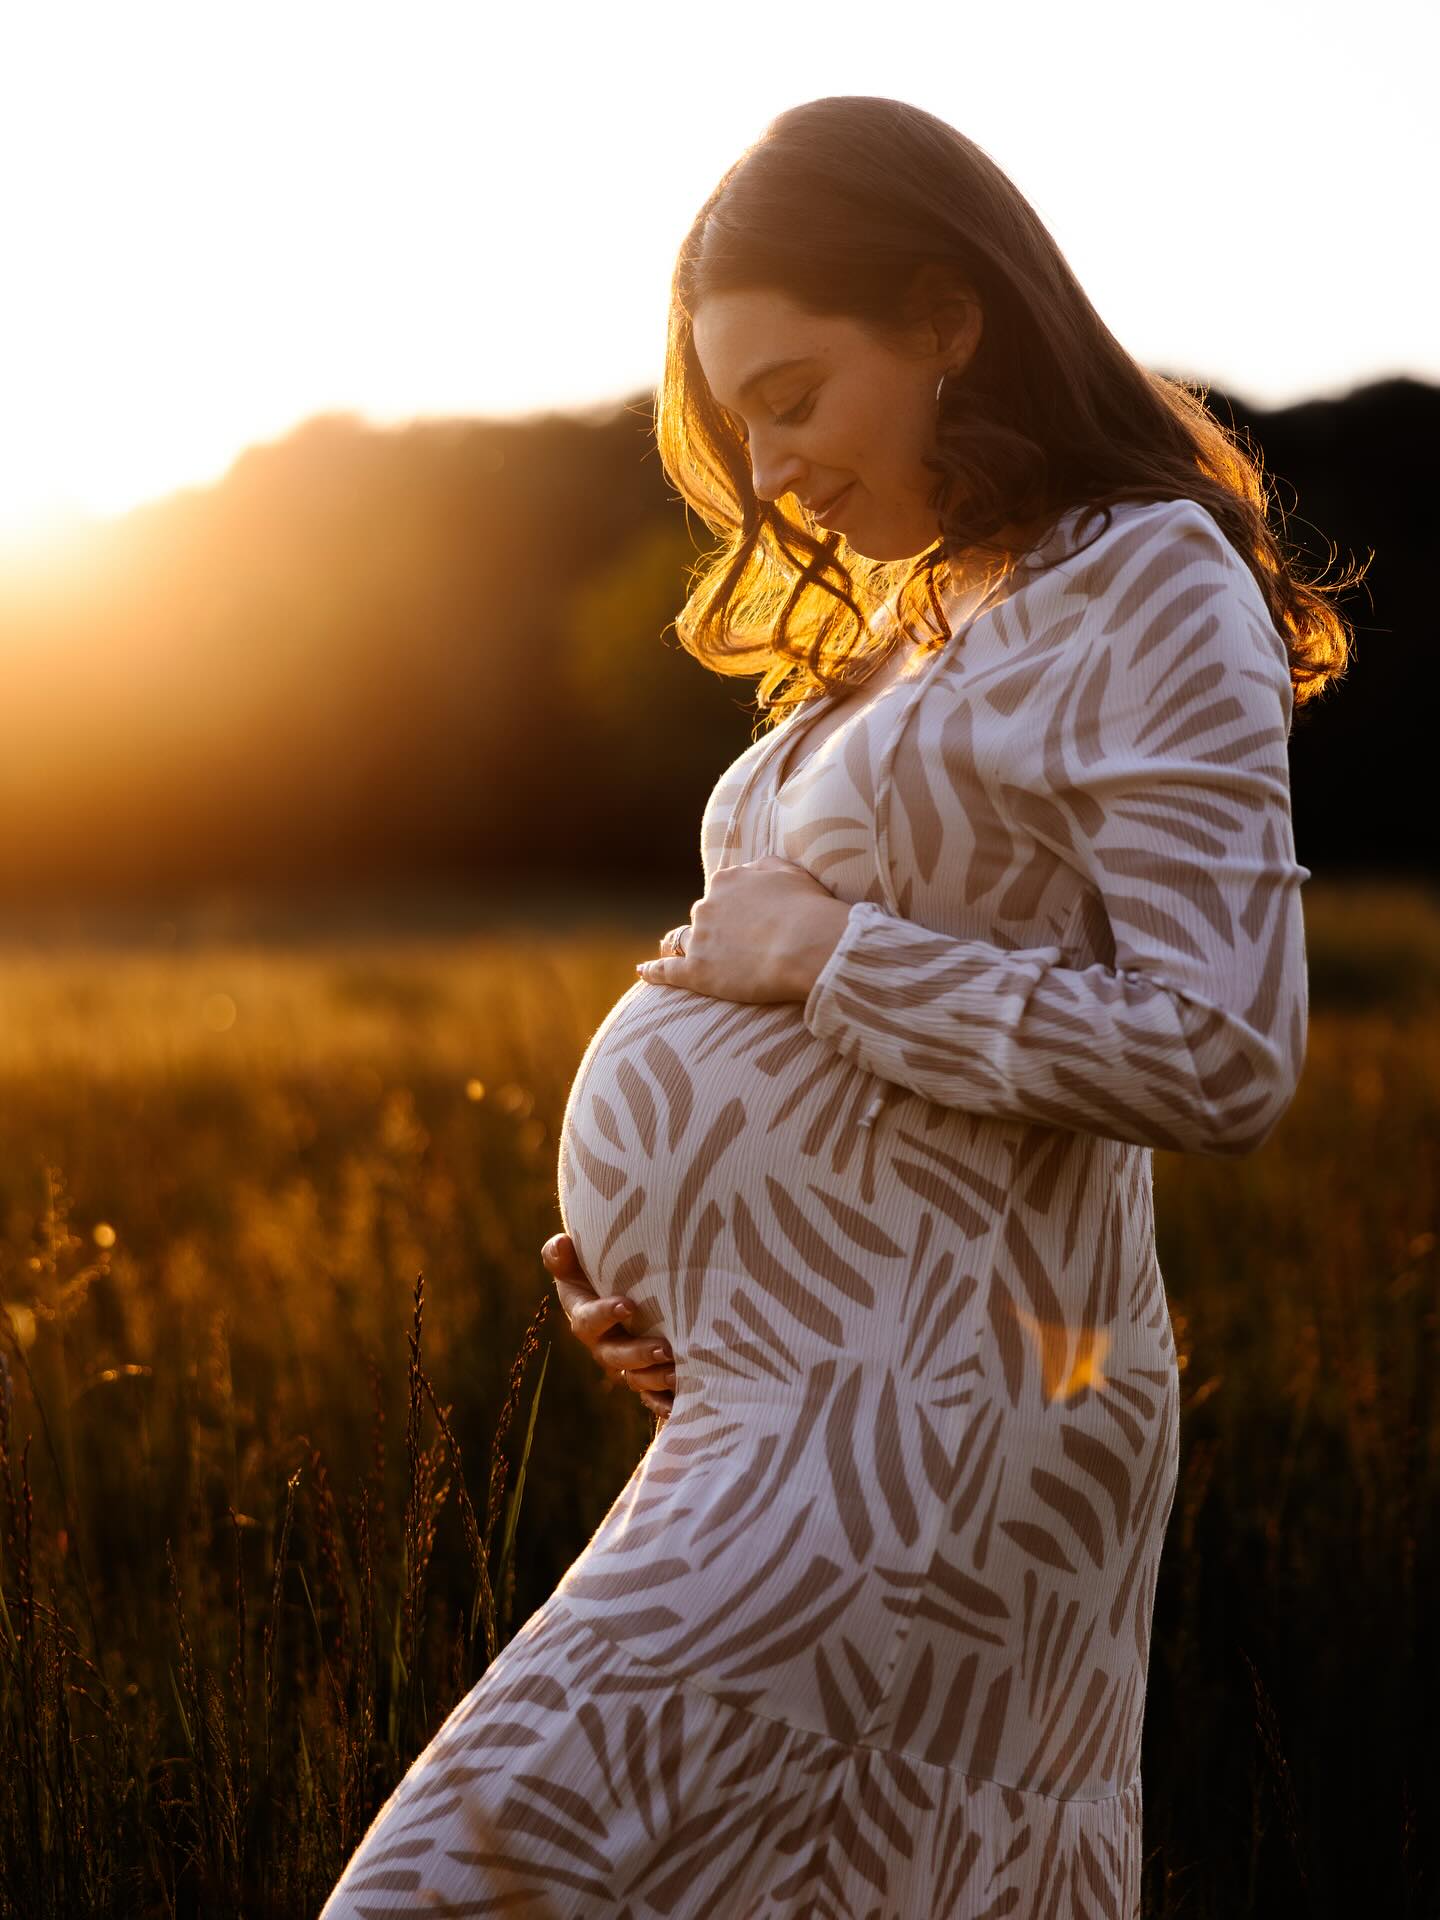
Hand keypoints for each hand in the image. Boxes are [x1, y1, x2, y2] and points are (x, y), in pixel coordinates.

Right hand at [541, 1233, 674, 1419]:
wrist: (623, 1288)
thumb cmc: (597, 1269)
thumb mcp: (576, 1260)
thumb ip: (562, 1254)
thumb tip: (560, 1245)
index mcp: (584, 1316)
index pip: (589, 1320)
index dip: (605, 1315)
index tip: (628, 1305)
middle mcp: (602, 1343)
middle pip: (614, 1356)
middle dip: (638, 1355)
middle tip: (665, 1348)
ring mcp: (624, 1362)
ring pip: (634, 1378)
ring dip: (654, 1378)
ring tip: (678, 1371)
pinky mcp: (644, 1374)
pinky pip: (650, 1396)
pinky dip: (662, 1403)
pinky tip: (679, 1404)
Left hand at [635, 856, 851, 1002]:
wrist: (806, 944)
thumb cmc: (808, 908)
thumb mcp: (790, 872)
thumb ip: (764, 868)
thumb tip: (750, 871)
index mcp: (726, 881)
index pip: (720, 892)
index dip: (732, 906)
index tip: (745, 918)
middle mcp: (706, 906)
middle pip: (703, 916)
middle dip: (713, 927)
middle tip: (734, 944)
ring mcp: (700, 939)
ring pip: (684, 940)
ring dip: (683, 945)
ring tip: (682, 954)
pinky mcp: (697, 973)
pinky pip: (667, 971)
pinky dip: (653, 970)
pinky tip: (643, 972)